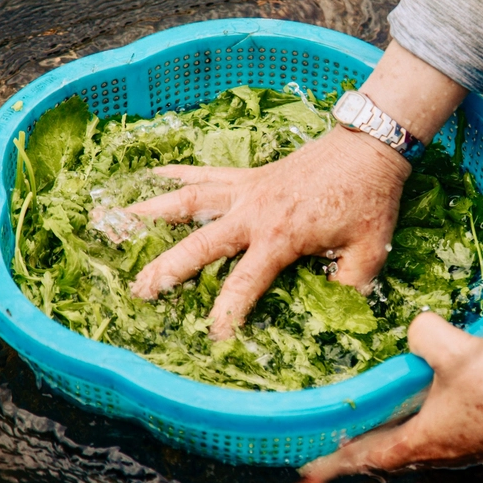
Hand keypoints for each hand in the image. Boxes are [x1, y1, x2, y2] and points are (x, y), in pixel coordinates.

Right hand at [127, 125, 409, 338]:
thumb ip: (350, 287)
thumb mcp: (369, 251)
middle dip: (166, 269)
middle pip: (198, 243)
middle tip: (137, 291)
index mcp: (281, 236)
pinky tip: (148, 176)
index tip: (212, 338)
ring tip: (111, 221)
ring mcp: (246, 189)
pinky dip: (175, 174)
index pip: (244, 284)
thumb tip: (337, 317)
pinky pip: (204, 173)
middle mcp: (254, 213)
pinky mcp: (249, 174)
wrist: (369, 145)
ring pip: (187, 200)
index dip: (227, 315)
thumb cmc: (370, 199)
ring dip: (149, 211)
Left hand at [302, 312, 482, 482]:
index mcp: (423, 440)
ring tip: (386, 417)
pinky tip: (435, 400)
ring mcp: (468, 446)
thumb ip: (424, 334)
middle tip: (344, 437)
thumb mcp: (453, 351)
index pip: (370, 455)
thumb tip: (417, 327)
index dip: (338, 459)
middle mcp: (442, 451)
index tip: (310, 465)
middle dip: (366, 447)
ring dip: (398, 434)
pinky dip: (428, 422)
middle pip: (394, 453)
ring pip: (422, 444)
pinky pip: (447, 432)